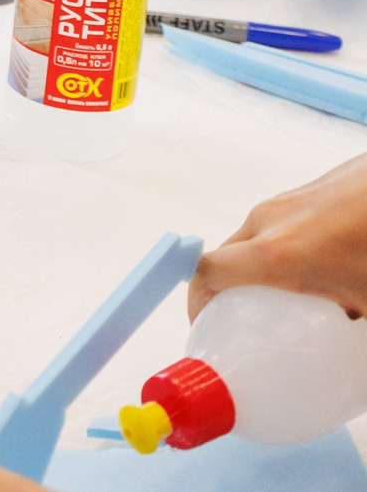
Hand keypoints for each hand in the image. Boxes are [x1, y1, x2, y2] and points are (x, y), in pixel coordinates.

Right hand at [190, 154, 366, 318]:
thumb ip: (347, 327)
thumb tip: (347, 356)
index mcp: (276, 255)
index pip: (208, 273)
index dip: (198, 302)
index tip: (208, 326)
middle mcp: (270, 221)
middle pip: (227, 255)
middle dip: (228, 287)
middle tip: (249, 317)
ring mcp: (287, 199)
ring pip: (254, 236)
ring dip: (259, 264)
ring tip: (296, 290)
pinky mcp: (307, 188)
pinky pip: (279, 221)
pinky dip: (285, 244)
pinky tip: (327, 259)